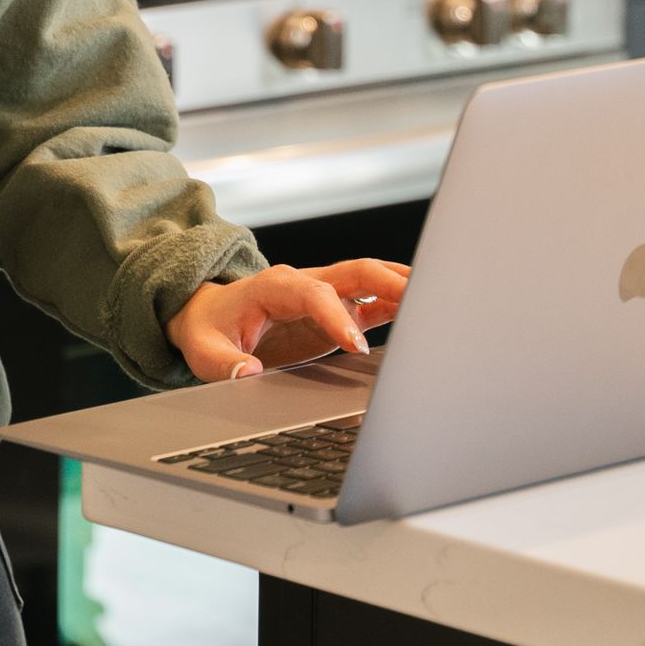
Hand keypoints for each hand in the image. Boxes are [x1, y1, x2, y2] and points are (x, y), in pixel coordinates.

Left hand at [164, 259, 409, 383]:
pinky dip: (399, 302)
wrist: (210, 315)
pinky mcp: (337, 311)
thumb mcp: (204, 351)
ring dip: (403, 284)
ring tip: (439, 296)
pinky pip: (373, 301)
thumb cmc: (208, 330)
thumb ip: (224, 364)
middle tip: (420, 303)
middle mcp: (306, 283)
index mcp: (274, 287)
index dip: (336, 316)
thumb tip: (247, 373)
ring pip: (370, 278)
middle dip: (388, 282)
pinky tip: (424, 309)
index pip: (313, 293)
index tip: (355, 345)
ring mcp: (326, 294)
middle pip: (354, 271)